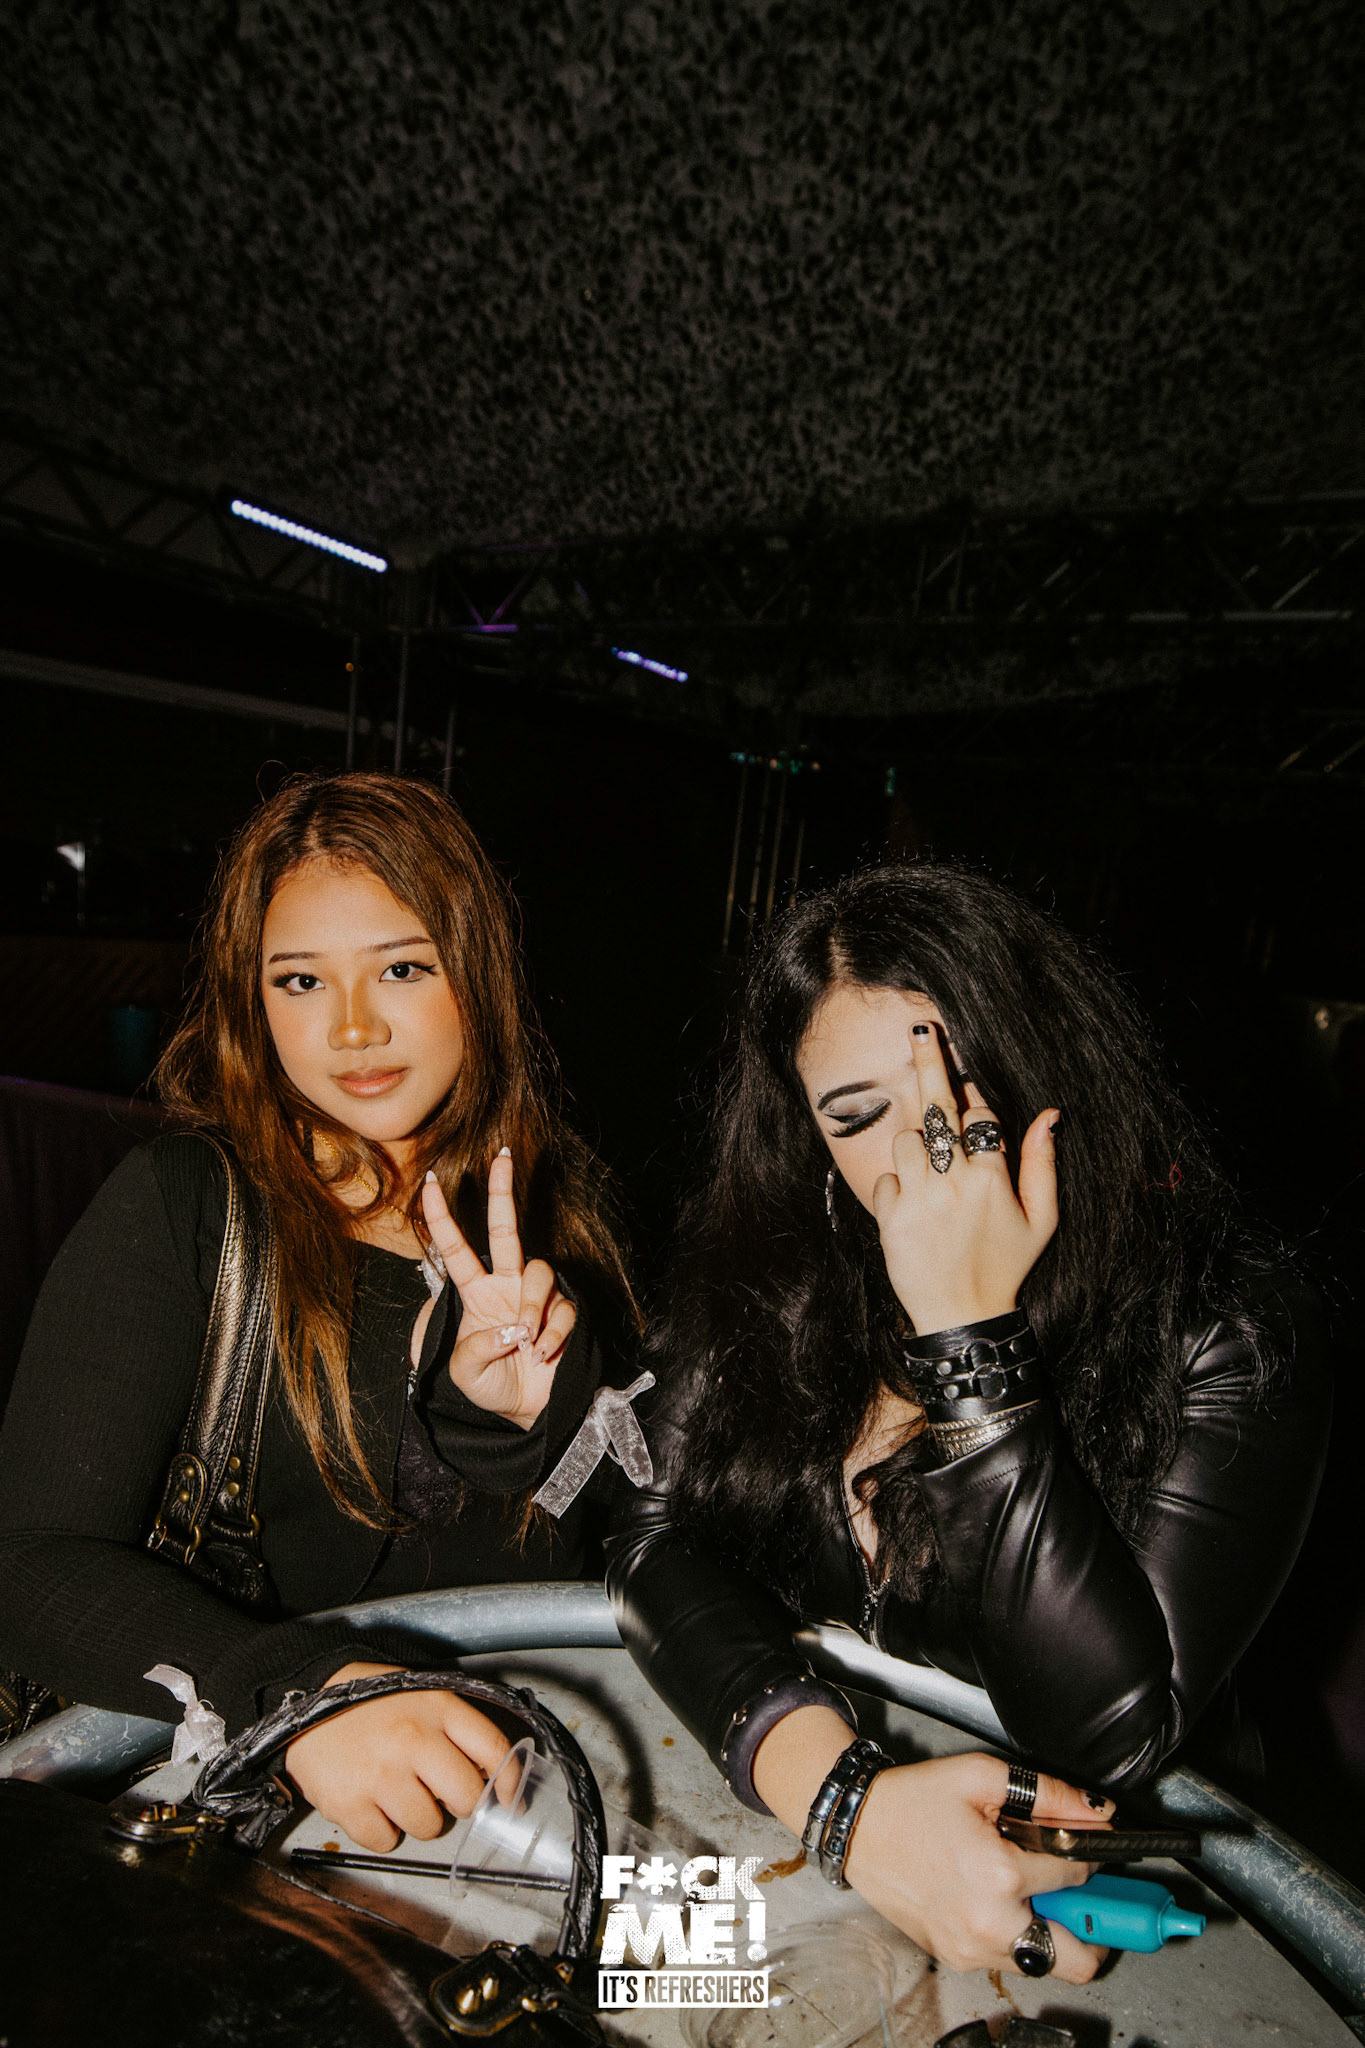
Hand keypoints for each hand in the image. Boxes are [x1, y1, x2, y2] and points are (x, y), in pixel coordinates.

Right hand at [283, 1662, 516, 1853]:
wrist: (306, 1704)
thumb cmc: (370, 1703)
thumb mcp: (421, 1695)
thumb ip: (458, 1728)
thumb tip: (492, 1773)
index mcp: (436, 1707)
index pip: (492, 1748)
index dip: (509, 1781)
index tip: (510, 1800)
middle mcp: (412, 1739)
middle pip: (466, 1798)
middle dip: (460, 1803)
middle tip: (441, 1794)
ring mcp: (380, 1773)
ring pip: (429, 1826)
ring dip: (418, 1818)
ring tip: (399, 1793)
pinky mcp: (349, 1803)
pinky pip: (387, 1841)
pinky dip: (383, 1831)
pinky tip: (374, 1804)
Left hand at [420, 1149, 575, 1428]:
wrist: (528, 1415)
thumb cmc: (491, 1389)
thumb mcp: (465, 1372)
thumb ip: (477, 1347)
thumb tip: (510, 1326)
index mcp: (475, 1294)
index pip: (455, 1249)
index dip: (442, 1217)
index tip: (431, 1181)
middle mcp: (506, 1286)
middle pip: (505, 1230)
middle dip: (502, 1192)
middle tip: (502, 1157)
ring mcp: (535, 1298)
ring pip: (538, 1272)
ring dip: (531, 1307)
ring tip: (527, 1342)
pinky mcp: (564, 1315)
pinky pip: (562, 1310)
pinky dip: (551, 1335)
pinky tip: (543, 1355)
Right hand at [844, 1752, 1108, 1980]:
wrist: (856, 1827)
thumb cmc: (912, 1800)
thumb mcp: (983, 1778)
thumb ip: (1049, 1795)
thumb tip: (1096, 1810)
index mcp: (1000, 1876)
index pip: (1078, 1876)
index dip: (1091, 1855)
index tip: (1092, 1847)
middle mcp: (989, 1925)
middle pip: (1079, 1958)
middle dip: (1090, 1925)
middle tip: (1079, 1893)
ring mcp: (971, 1949)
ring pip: (1046, 1964)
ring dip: (1053, 1932)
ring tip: (1033, 1890)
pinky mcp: (955, 1958)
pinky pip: (1008, 1960)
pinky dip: (1017, 1935)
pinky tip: (996, 1896)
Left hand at [873, 1022, 1057, 1331]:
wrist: (962, 1316)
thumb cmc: (1006, 1265)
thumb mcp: (1041, 1219)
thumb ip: (1043, 1163)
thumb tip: (1051, 1113)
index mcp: (992, 1178)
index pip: (978, 1115)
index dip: (974, 1106)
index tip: (969, 1095)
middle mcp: (954, 1182)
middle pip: (938, 1108)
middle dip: (930, 1063)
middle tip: (921, 1030)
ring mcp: (919, 1198)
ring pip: (907, 1140)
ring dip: (918, 1148)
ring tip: (932, 1177)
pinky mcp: (890, 1217)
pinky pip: (886, 1177)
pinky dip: (897, 1186)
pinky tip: (915, 1210)